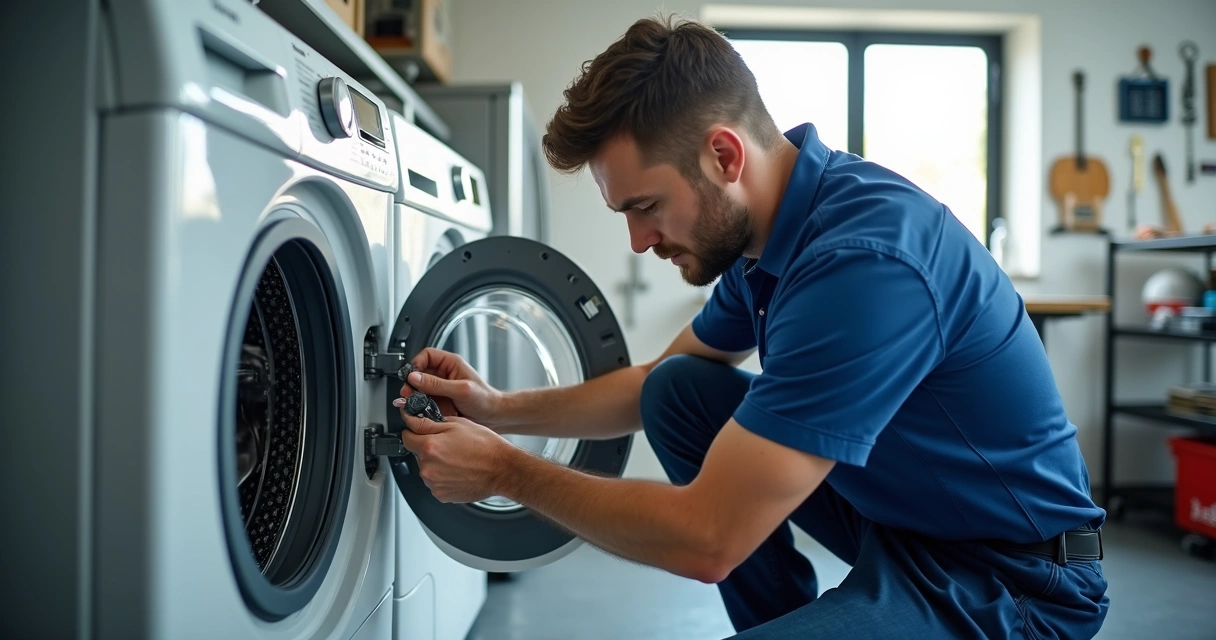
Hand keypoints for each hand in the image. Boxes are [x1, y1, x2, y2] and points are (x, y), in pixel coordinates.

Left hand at [396, 410, 511, 503]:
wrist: (502, 470)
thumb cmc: (485, 446)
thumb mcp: (457, 424)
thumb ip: (428, 422)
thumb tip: (411, 420)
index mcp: (429, 446)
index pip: (406, 437)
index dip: (415, 432)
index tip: (421, 432)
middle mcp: (427, 467)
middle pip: (417, 454)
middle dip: (428, 448)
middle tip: (450, 445)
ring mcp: (433, 483)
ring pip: (427, 469)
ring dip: (436, 463)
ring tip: (457, 459)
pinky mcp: (441, 495)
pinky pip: (435, 482)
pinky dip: (443, 477)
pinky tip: (459, 471)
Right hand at [401, 348, 503, 427]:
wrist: (494, 417)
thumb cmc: (485, 399)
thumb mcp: (461, 390)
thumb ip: (437, 384)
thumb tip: (415, 377)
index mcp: (451, 364)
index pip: (427, 355)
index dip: (416, 363)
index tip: (411, 376)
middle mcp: (444, 374)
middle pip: (419, 373)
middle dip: (412, 382)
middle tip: (408, 393)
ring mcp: (441, 389)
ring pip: (420, 388)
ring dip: (414, 396)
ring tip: (412, 403)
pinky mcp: (439, 402)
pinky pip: (424, 401)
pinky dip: (420, 406)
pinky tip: (421, 410)